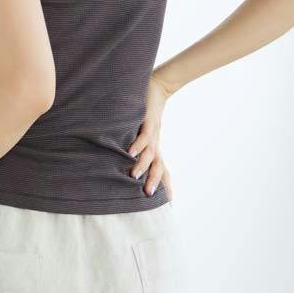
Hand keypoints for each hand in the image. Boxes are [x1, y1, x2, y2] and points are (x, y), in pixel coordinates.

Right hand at [128, 72, 175, 200]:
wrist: (157, 89)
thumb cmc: (146, 113)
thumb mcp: (142, 133)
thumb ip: (137, 146)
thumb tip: (125, 159)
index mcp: (155, 149)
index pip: (162, 170)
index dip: (165, 186)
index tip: (168, 204)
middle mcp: (155, 144)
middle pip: (158, 166)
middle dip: (155, 181)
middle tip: (149, 196)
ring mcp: (153, 134)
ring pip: (150, 154)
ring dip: (144, 165)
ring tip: (135, 176)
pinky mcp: (148, 122)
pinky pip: (143, 136)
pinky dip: (138, 145)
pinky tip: (131, 152)